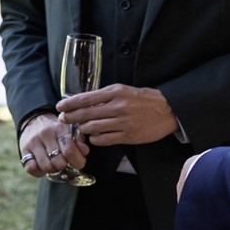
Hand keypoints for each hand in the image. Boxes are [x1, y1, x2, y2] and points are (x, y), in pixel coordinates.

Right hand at [19, 112, 87, 178]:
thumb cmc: (57, 130)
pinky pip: (31, 168)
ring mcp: (33, 142)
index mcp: (59, 129)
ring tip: (53, 163)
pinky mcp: (23, 149)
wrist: (34, 120)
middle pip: (58, 162)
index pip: (69, 150)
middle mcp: (45, 134)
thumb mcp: (70, 131)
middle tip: (64, 162)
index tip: (78, 163)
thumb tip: (85, 152)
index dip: (77, 161)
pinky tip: (42, 166)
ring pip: (46, 167)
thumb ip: (79, 141)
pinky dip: (39, 171)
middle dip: (64, 166)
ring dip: (52, 169)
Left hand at [58, 84, 175, 146]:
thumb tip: (84, 101)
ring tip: (81, 128)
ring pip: (93, 127)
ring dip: (83, 129)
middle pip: (86, 113)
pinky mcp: (128, 136)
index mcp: (116, 92)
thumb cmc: (145, 99)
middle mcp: (118, 106)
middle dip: (70, 117)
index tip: (60, 107)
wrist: (168, 110)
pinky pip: (104, 139)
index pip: (86, 98)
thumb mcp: (125, 90)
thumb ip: (105, 96)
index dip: (70, 103)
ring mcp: (123, 122)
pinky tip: (95, 137)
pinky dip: (95, 139)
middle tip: (62, 119)